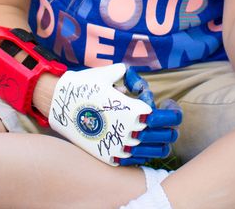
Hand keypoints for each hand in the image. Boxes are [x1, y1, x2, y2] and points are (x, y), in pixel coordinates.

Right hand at [48, 64, 181, 166]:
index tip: (170, 105)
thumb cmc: (87, 85)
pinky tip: (142, 140)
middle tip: (166, 117)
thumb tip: (138, 83)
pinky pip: (138, 159)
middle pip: (165, 136)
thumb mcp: (111, 74)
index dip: (173, 112)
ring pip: (154, 151)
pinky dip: (145, 151)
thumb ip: (131, 76)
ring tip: (156, 130)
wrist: (60, 105)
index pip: (168, 119)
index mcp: (135, 111)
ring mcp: (121, 148)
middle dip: (169, 126)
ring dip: (160, 140)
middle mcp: (131, 133)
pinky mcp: (111, 158)